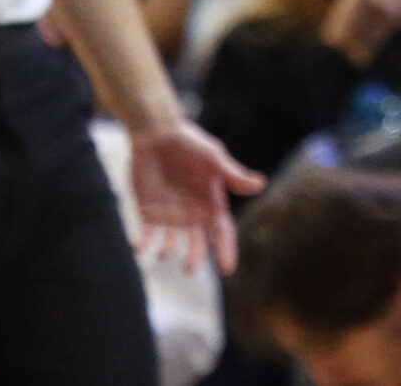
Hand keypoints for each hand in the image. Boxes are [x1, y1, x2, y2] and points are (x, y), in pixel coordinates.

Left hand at [127, 120, 264, 272]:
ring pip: (172, 242)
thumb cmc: (189, 142)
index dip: (225, 250)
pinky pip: (147, 234)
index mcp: (212, 202)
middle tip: (189, 268)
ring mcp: (170, 214)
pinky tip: (139, 247)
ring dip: (168, 250)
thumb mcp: (212, 157)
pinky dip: (143, 243)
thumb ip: (232, 174)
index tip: (227, 269)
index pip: (222, 232)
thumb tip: (260, 184)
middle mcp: (193, 213)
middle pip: (197, 243)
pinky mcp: (149, 211)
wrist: (156, 132)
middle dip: (195, 256)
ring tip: (164, 253)